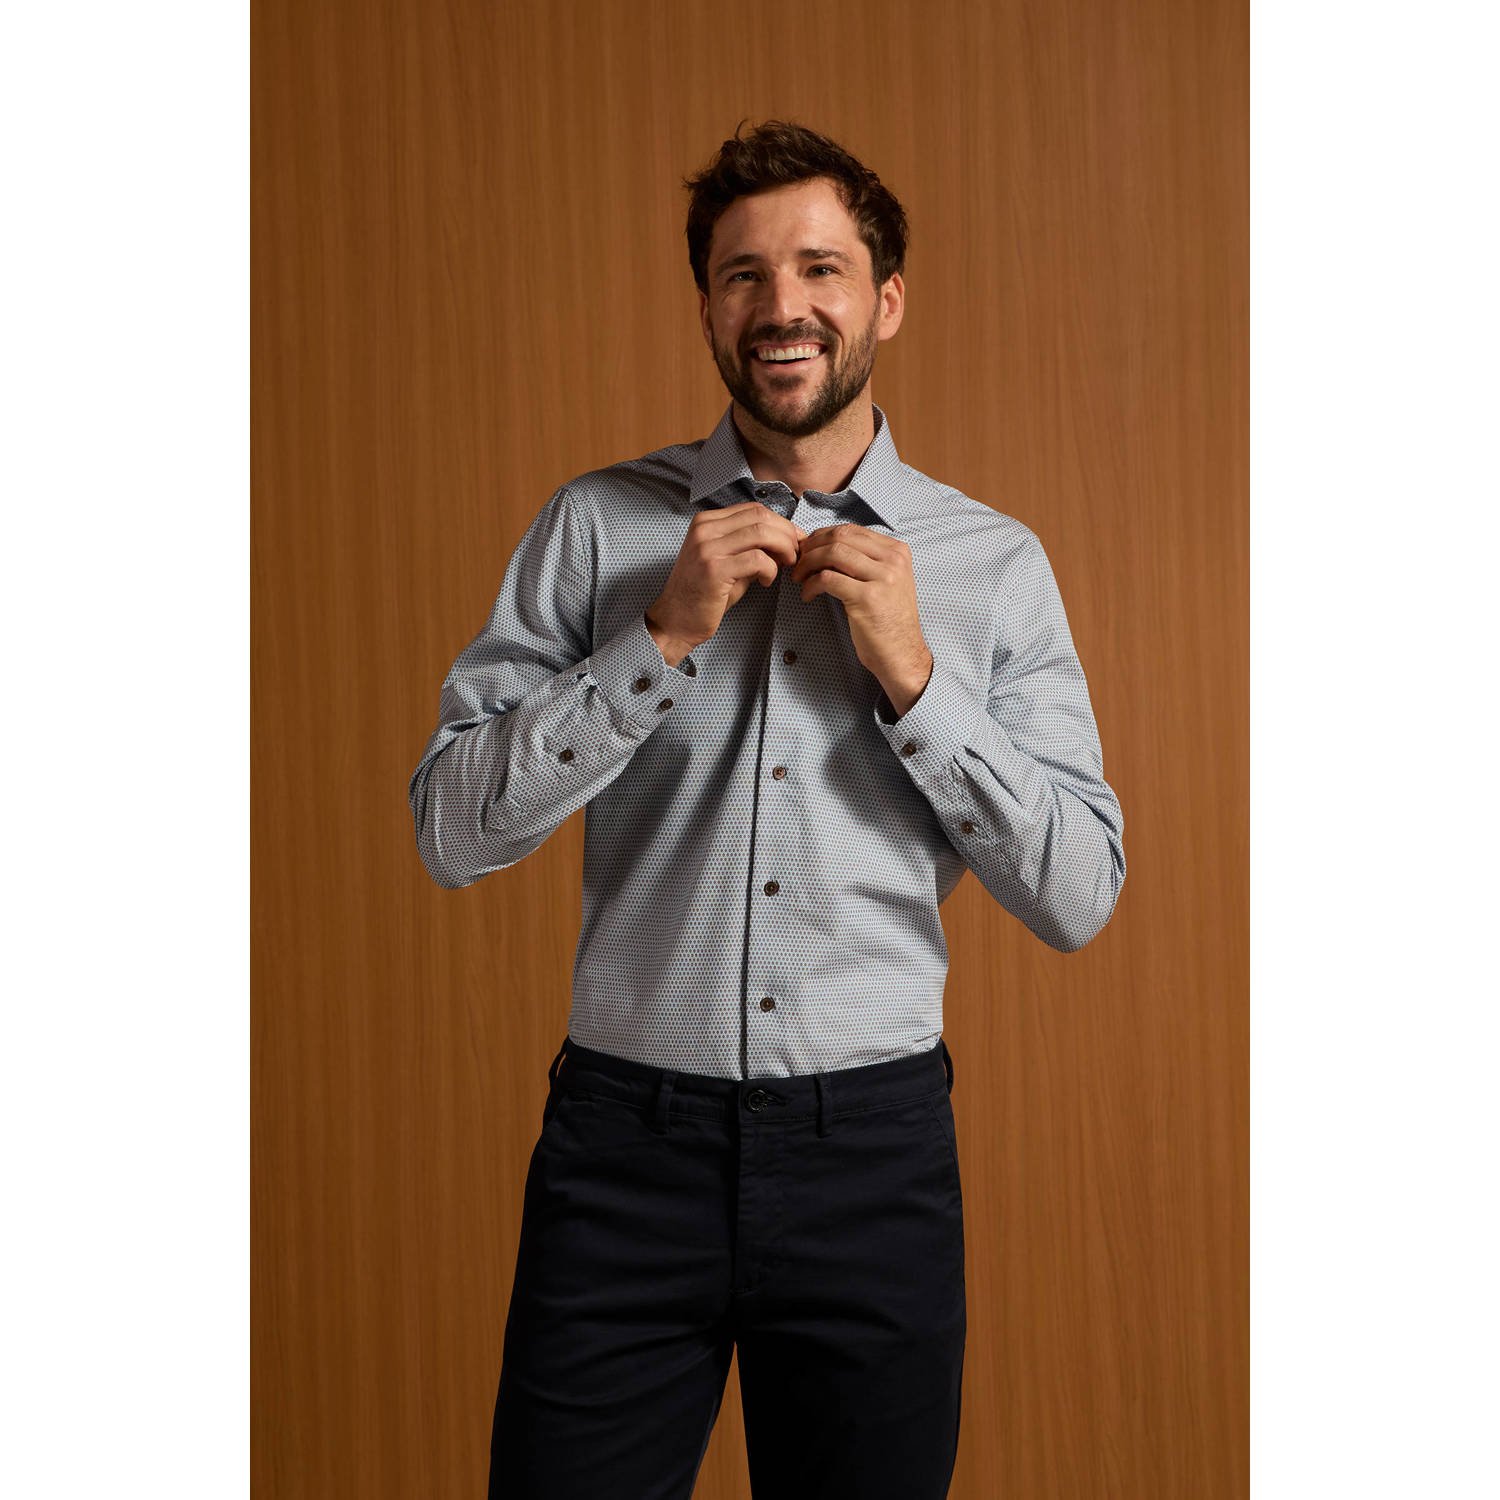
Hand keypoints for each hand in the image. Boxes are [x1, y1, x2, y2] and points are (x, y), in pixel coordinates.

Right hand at [647, 502, 807, 654]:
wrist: (676, 621)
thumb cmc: (703, 594)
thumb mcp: (728, 562)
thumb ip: (753, 547)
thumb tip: (787, 540)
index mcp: (706, 522)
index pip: (753, 509)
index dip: (780, 523)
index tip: (794, 540)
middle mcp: (704, 529)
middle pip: (760, 516)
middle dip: (786, 534)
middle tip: (795, 554)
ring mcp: (707, 548)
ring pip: (761, 533)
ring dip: (783, 549)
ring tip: (786, 566)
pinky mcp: (714, 569)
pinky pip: (757, 559)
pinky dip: (770, 570)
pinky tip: (765, 582)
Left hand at [790, 522, 933, 712]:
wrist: (902, 654)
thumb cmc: (888, 621)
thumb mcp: (886, 581)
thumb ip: (864, 561)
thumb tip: (825, 546)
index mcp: (897, 552)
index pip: (851, 529)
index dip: (822, 536)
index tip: (807, 550)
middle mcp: (893, 560)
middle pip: (840, 537)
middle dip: (811, 548)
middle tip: (798, 563)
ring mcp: (882, 578)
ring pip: (832, 553)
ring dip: (807, 564)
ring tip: (799, 579)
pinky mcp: (867, 598)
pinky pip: (827, 579)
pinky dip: (810, 585)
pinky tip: (808, 595)